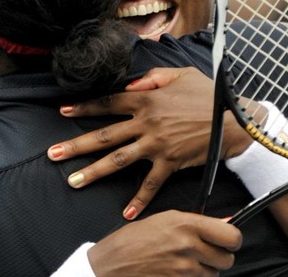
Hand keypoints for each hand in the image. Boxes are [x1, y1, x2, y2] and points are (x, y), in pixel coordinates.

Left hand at [48, 67, 249, 219]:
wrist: (234, 120)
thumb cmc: (208, 95)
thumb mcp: (181, 74)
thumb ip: (152, 76)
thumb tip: (129, 85)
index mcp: (146, 98)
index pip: (108, 102)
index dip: (85, 108)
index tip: (63, 112)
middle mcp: (146, 122)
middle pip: (104, 135)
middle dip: (76, 145)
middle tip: (52, 154)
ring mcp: (157, 145)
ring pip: (118, 160)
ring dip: (94, 171)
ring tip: (73, 181)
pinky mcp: (171, 163)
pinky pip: (151, 184)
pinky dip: (139, 200)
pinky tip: (126, 213)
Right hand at [88, 210, 241, 276]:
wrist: (110, 264)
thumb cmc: (133, 240)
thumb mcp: (164, 220)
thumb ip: (196, 223)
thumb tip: (226, 223)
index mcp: (186, 224)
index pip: (232, 236)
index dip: (232, 240)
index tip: (227, 241)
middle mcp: (188, 246)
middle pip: (227, 260)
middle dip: (218, 258)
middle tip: (204, 254)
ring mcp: (183, 270)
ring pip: (213, 275)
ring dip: (203, 271)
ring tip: (182, 263)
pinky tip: (175, 273)